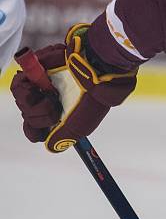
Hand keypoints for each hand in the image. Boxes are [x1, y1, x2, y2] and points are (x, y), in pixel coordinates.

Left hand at [10, 24, 136, 152]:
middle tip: (55, 107)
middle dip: (40, 116)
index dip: (37, 130)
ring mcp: (42, 86)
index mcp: (61, 114)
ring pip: (22, 102)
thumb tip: (50, 147)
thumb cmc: (92, 99)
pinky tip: (45, 86)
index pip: (36, 129)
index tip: (46, 127)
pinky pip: (18, 84)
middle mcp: (51, 100)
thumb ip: (63, 138)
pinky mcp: (35, 72)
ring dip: (34, 103)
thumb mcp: (80, 126)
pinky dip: (28, 87)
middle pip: (28, 116)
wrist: (95, 71)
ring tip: (51, 95)